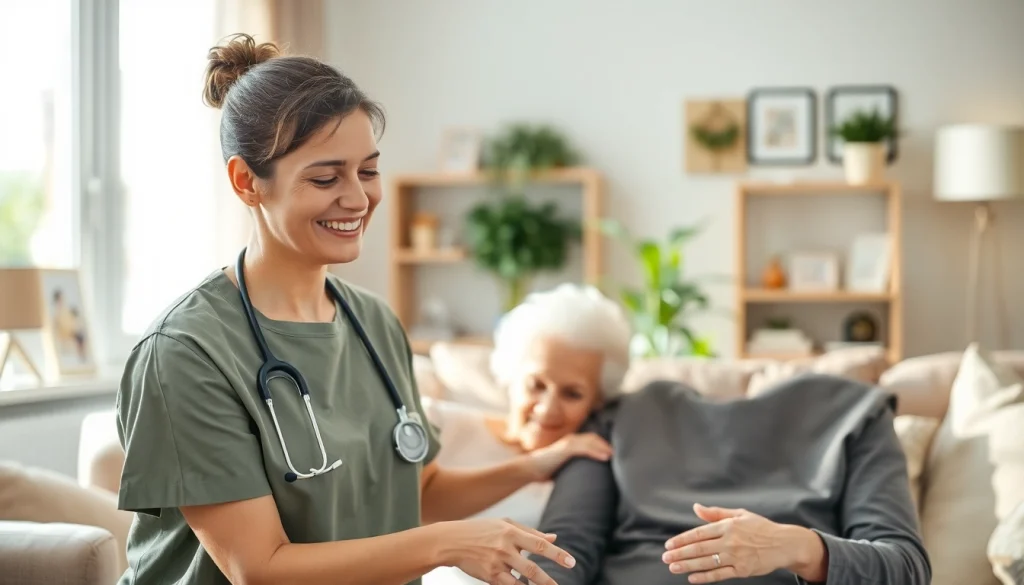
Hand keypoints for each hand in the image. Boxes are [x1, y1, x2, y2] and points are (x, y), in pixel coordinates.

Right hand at [437, 517, 575, 584]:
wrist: (451, 541)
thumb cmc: (481, 530)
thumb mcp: (505, 524)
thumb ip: (531, 531)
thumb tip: (554, 538)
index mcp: (510, 531)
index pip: (539, 544)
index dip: (557, 554)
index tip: (571, 562)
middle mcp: (504, 548)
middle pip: (532, 567)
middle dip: (549, 579)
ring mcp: (496, 563)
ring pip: (522, 580)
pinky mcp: (489, 576)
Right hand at [526, 432, 612, 480]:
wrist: (529, 469)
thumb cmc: (545, 470)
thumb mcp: (562, 468)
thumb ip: (572, 468)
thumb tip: (583, 480)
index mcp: (570, 444)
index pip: (590, 440)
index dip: (602, 444)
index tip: (613, 453)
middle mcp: (570, 440)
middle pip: (594, 438)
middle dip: (606, 444)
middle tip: (618, 454)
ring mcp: (568, 443)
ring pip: (591, 441)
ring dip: (605, 447)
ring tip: (615, 455)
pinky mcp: (565, 449)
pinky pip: (584, 448)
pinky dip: (597, 452)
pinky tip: (606, 457)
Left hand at [661, 504, 825, 582]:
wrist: (784, 544)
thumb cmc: (761, 528)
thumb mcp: (739, 514)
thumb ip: (716, 513)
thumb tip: (696, 507)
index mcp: (728, 526)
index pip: (699, 533)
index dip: (682, 539)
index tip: (669, 544)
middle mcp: (730, 541)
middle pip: (699, 548)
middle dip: (680, 553)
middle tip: (665, 557)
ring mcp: (736, 557)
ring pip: (707, 562)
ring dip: (687, 565)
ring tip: (673, 567)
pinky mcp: (742, 570)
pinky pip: (720, 574)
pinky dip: (705, 577)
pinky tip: (692, 578)